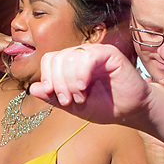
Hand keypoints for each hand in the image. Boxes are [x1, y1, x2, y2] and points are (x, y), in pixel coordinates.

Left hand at [29, 43, 150, 123]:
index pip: (49, 60)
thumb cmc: (105, 106)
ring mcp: (95, 52)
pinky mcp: (109, 53)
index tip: (55, 97)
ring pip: (70, 58)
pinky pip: (88, 56)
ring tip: (81, 97)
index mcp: (71, 64)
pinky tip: (84, 87)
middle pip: (56, 58)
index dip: (47, 77)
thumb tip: (32, 89)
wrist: (130, 110)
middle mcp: (81, 55)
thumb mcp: (73, 106)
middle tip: (68, 100)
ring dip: (70, 82)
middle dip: (58, 83)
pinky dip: (81, 73)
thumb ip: (53, 97)